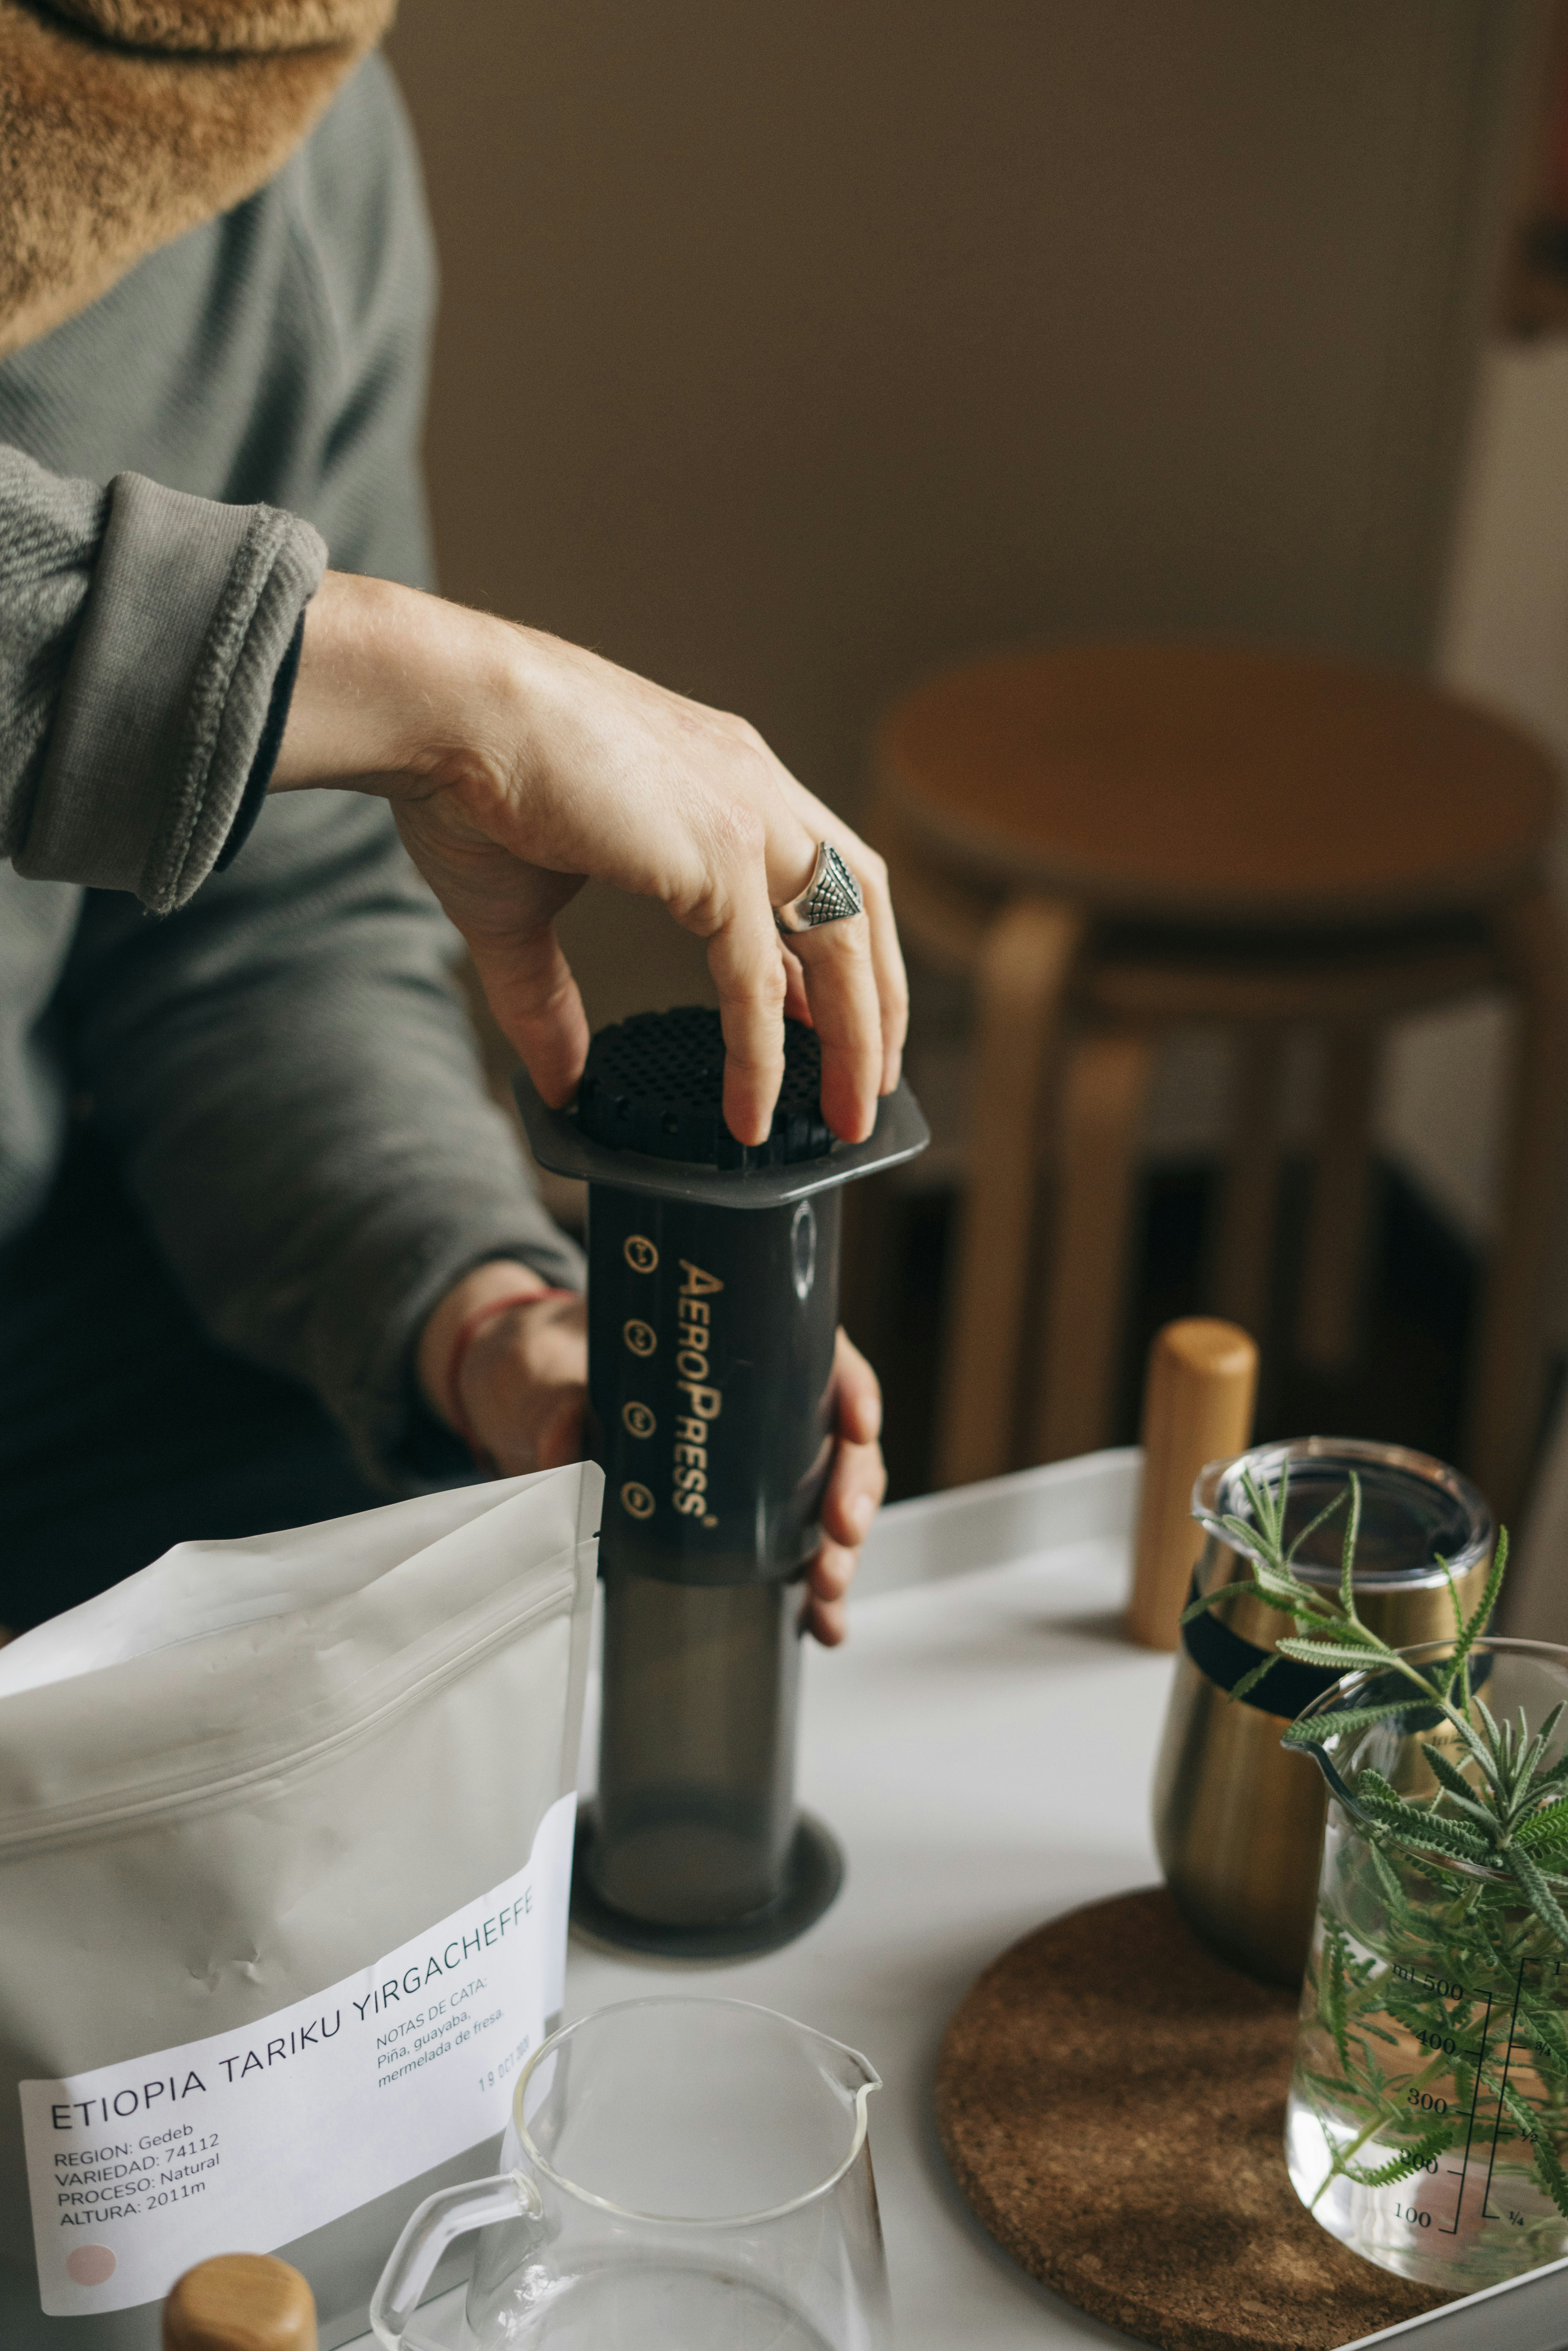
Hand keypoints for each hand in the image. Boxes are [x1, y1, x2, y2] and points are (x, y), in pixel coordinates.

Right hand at [273, 573, 907, 1146]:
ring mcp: (745, 816)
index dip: (836, 959)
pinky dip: (762, 1053)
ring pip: (842, 942)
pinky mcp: (717, 854)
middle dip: (877, 1005)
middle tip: (870, 1087)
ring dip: (856, 1037)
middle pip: (862, 906)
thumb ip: (549, 1000)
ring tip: (850, 1116)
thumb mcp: (522, 909)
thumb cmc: (467, 779)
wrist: (441, 709)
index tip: (831, 1027)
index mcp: (722, 779)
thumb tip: (560, 1083)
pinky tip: (752, 1110)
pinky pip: (759, 977)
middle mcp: (753, 787)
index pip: (819, 876)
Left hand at [416, 1267, 886, 1644]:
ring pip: (827, 1499)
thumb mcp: (543, 1372)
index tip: (856, 1424)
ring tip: (827, 1593)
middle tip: (840, 1531)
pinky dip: (812, 1590)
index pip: (816, 1354)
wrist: (519, 1405)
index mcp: (731, 1344)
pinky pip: (791, 1548)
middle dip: (853, 1488)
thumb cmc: (545, 1366)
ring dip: (841, 1549)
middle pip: (837, 1438)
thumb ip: (556, 1405)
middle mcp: (759, 1402)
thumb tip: (571, 1449)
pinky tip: (821, 1624)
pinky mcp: (737, 1517)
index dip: (850, 1386)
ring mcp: (754, 1464)